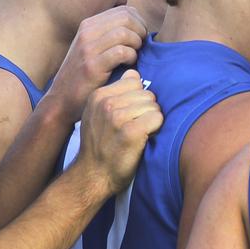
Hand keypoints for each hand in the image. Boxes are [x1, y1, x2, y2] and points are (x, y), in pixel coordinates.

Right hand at [49, 7, 147, 120]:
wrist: (63, 98)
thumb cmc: (87, 74)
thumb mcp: (95, 47)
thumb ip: (111, 34)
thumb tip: (139, 24)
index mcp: (89, 25)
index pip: (125, 10)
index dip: (140, 22)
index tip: (141, 37)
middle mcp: (87, 32)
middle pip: (127, 18)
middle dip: (141, 31)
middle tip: (142, 47)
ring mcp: (88, 48)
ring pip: (124, 33)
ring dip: (137, 44)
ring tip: (135, 55)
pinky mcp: (92, 66)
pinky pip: (121, 52)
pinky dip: (131, 57)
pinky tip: (129, 64)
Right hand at [74, 69, 162, 194]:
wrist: (92, 175)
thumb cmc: (100, 144)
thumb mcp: (97, 114)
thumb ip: (114, 92)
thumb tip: (134, 73)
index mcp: (98, 95)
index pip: (134, 80)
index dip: (137, 98)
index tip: (129, 114)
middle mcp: (106, 103)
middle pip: (147, 93)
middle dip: (146, 109)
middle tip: (134, 126)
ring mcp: (117, 117)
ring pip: (154, 105)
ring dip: (151, 120)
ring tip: (138, 133)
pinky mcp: (131, 131)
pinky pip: (157, 118)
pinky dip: (156, 129)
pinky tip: (143, 138)